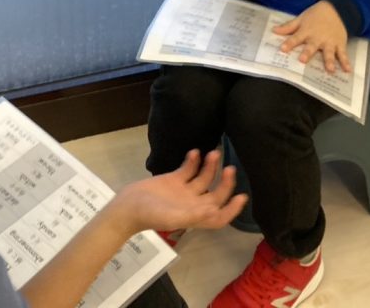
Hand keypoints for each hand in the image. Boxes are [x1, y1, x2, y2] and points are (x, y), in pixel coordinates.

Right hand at [111, 150, 246, 236]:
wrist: (126, 206)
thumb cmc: (149, 215)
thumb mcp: (172, 217)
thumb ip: (194, 215)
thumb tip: (215, 211)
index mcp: (195, 216)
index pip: (219, 216)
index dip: (232, 209)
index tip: (242, 196)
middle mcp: (193, 204)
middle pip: (215, 194)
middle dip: (224, 182)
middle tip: (229, 167)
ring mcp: (183, 192)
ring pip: (203, 178)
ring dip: (210, 167)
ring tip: (213, 152)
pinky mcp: (173, 180)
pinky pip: (187, 169)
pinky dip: (193, 161)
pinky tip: (194, 152)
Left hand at [273, 0, 350, 73]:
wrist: (336, 8)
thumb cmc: (315, 15)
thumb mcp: (301, 19)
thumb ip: (288, 27)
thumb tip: (273, 31)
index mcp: (306, 31)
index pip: (296, 38)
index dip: (289, 43)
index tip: (283, 49)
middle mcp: (318, 38)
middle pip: (312, 47)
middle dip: (307, 53)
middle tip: (302, 60)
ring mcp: (329, 42)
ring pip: (328, 52)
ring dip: (329, 61)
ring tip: (330, 70)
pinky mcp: (339, 44)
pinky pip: (343, 54)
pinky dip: (346, 62)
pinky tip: (348, 70)